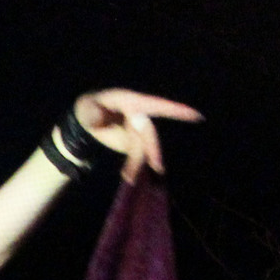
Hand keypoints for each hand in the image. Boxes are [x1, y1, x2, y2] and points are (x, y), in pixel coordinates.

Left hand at [71, 89, 203, 180]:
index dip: (176, 110)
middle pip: (149, 133)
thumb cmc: (87, 109)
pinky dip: (134, 166)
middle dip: (152, 149)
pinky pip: (137, 155)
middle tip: (156, 165)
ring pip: (143, 147)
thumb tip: (100, 120)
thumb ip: (92, 113)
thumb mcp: (86, 108)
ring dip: (139, 162)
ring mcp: (136, 130)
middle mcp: (138, 115)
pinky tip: (128, 176)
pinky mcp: (132, 143)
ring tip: (131, 177)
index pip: (156, 105)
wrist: (83, 124)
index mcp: (130, 102)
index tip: (196, 114)